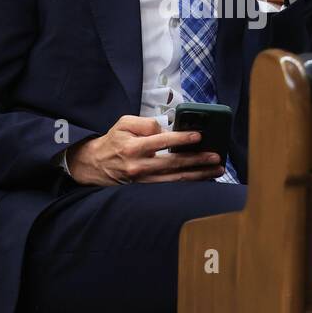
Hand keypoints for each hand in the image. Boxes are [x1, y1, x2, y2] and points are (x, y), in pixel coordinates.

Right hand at [65, 115, 223, 185]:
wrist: (95, 164)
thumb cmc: (113, 141)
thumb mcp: (123, 123)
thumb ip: (146, 123)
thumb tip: (167, 130)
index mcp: (133, 147)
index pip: (162, 141)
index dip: (181, 139)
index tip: (199, 136)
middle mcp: (139, 166)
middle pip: (173, 164)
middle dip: (197, 160)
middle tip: (216, 156)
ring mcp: (143, 181)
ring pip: (176, 179)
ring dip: (198, 175)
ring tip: (216, 170)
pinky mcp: (146, 189)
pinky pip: (171, 187)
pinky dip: (188, 183)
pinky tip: (203, 179)